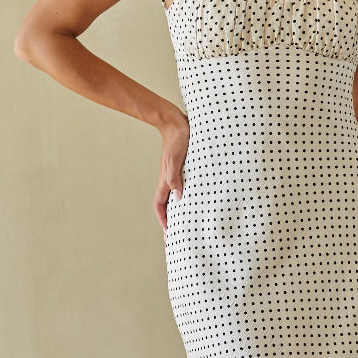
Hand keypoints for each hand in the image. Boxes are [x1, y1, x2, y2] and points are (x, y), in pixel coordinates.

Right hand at [154, 112, 189, 232]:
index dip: (163, 219)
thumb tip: (179, 198)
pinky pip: (185, 186)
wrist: (177, 123)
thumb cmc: (177, 139)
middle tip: (180, 234)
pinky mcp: (184, 169)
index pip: (160, 205)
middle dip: (172, 220)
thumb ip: (175, 178)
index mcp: (165, 180)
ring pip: (177, 196)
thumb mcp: (175, 159)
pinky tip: (197, 199)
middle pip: (168, 204)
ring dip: (181, 209)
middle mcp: (170, 180)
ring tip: (190, 221)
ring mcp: (176, 174)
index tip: (169, 232)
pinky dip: (189, 196)